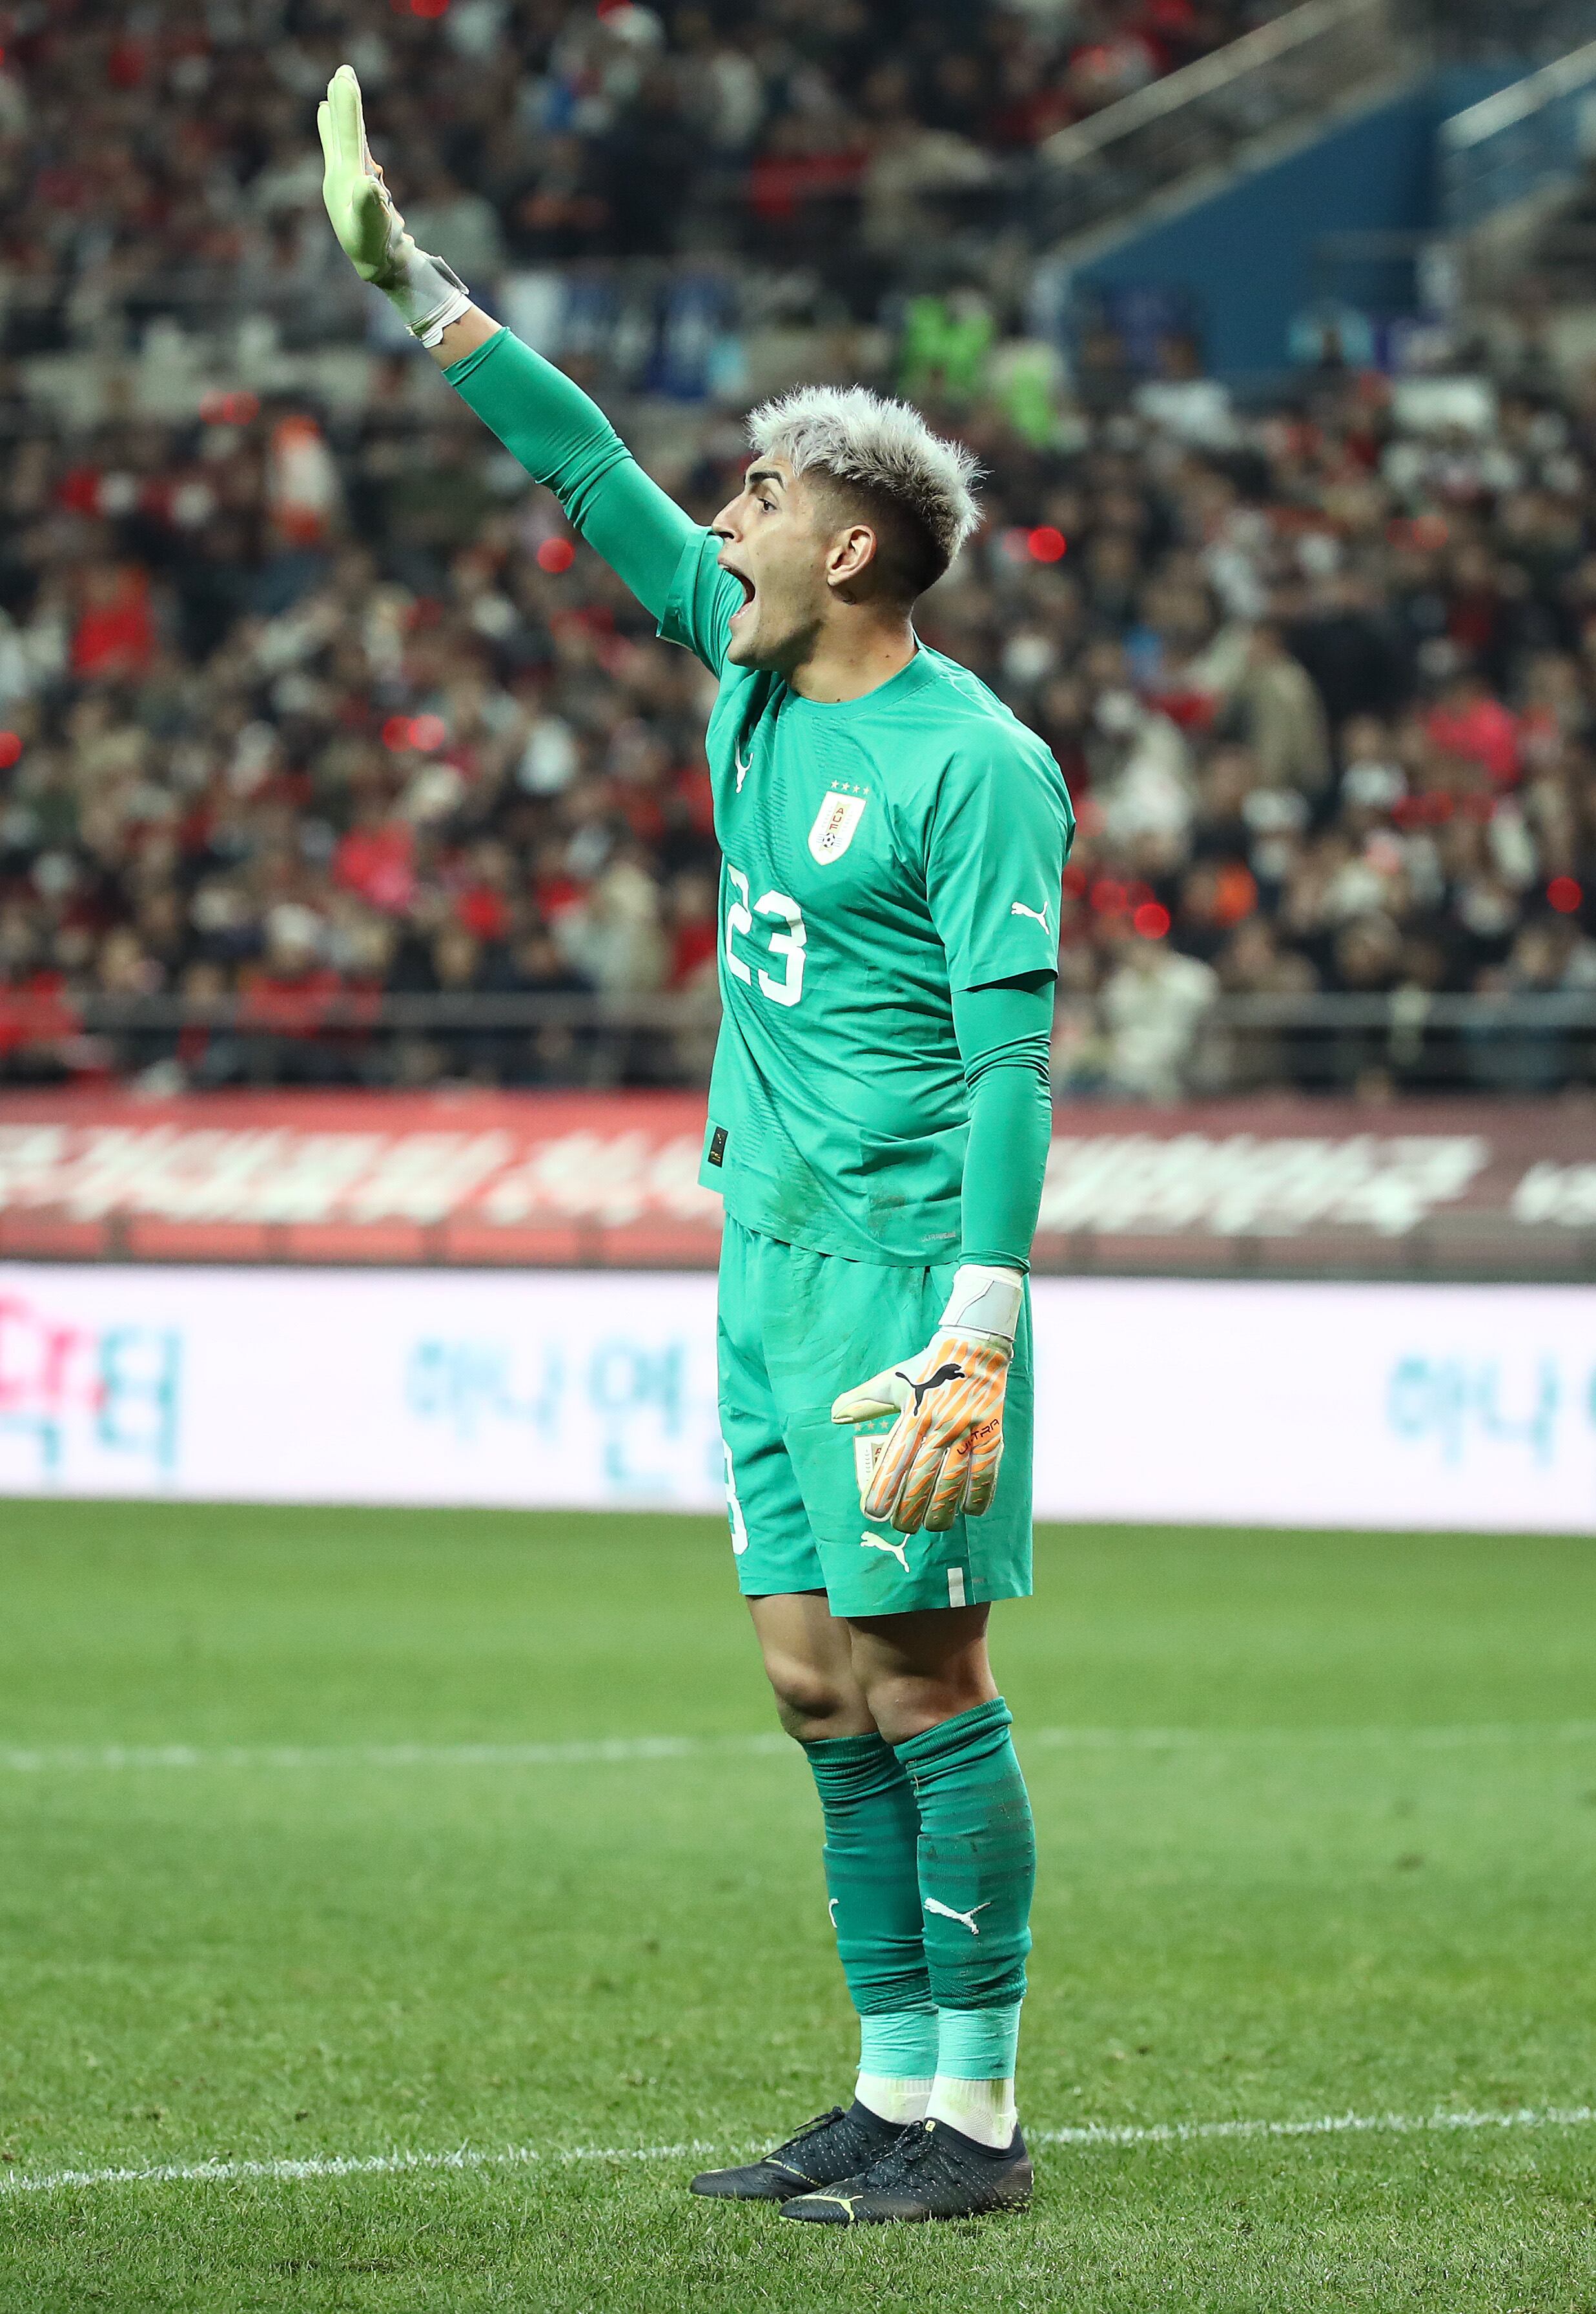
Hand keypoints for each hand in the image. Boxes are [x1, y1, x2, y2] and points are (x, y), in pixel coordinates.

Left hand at [318, 64, 408, 285]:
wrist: (378, 269)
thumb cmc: (374, 251)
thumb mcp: (371, 230)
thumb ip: (369, 206)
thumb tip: (370, 183)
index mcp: (342, 182)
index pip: (346, 137)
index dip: (347, 107)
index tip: (344, 76)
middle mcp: (341, 177)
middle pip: (341, 132)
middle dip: (342, 102)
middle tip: (342, 72)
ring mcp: (349, 183)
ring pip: (347, 141)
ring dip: (345, 116)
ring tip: (338, 93)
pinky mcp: (361, 191)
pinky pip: (358, 157)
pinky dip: (356, 141)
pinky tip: (355, 139)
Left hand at [832, 1328, 1009, 1535]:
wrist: (974, 1346)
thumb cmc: (927, 1368)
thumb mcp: (892, 1381)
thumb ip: (864, 1402)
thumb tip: (835, 1415)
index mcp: (913, 1416)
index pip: (895, 1461)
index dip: (885, 1490)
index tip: (874, 1512)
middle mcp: (939, 1426)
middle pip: (923, 1477)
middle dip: (911, 1508)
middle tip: (902, 1527)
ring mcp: (967, 1431)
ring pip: (954, 1480)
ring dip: (943, 1508)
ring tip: (934, 1526)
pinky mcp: (991, 1432)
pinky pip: (987, 1469)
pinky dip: (980, 1493)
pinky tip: (971, 1511)